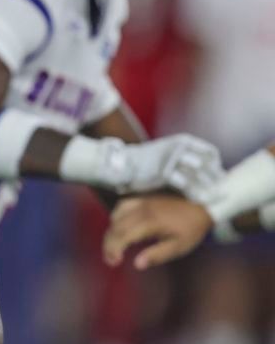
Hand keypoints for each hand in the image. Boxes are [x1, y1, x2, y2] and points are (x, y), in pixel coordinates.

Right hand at [103, 195, 211, 269]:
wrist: (203, 205)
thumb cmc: (191, 228)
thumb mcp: (179, 247)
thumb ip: (157, 255)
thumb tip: (137, 264)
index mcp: (150, 223)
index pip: (123, 236)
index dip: (114, 250)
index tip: (114, 262)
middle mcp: (141, 211)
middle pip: (115, 227)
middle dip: (109, 245)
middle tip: (111, 259)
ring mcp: (141, 203)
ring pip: (115, 216)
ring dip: (111, 232)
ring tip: (114, 245)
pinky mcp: (142, 199)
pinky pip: (121, 206)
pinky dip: (115, 217)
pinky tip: (118, 226)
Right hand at [107, 134, 222, 197]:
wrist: (123, 164)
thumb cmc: (146, 162)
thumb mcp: (168, 153)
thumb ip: (184, 157)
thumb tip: (202, 169)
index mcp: (183, 141)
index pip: (210, 152)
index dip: (216, 166)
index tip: (218, 179)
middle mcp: (179, 147)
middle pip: (207, 164)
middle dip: (215, 179)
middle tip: (220, 193)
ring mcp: (171, 159)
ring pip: (198, 175)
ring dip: (207, 188)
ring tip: (212, 200)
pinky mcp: (164, 173)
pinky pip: (185, 185)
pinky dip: (193, 194)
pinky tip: (196, 202)